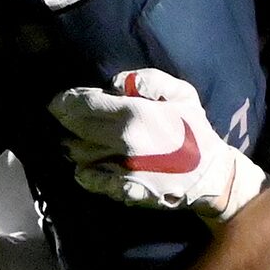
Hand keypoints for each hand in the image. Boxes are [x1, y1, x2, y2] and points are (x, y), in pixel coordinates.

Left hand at [50, 68, 263, 219]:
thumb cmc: (194, 129)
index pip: (85, 104)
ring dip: (72, 145)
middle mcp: (122, 142)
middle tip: (59, 113)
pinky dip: (82, 172)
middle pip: (77, 128)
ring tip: (70, 139)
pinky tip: (83, 167)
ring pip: (80, 154)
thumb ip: (146, 80)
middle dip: (64, 118)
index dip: (67, 100)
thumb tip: (113, 85)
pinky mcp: (123, 190)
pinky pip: (91, 180)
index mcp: (134, 115)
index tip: (59, 99)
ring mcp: (120, 168)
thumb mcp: (180, 92)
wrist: (211, 175)